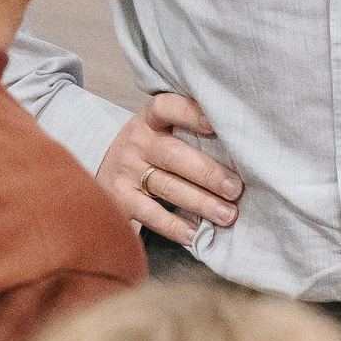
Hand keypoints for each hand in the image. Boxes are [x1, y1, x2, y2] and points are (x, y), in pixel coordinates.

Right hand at [98, 93, 242, 245]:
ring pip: (168, 187)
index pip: (167, 108)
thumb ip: (191, 131)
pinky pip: (151, 214)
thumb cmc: (151, 146)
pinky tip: (195, 233)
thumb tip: (242, 147)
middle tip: (235, 189)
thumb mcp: (162, 128)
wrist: (99, 164)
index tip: (216, 124)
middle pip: (175, 156)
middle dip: (208, 174)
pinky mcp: (121, 199)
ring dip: (201, 203)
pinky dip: (175, 226)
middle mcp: (137, 142)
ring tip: (227, 215)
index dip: (190, 114)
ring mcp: (126, 171)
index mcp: (150, 119)